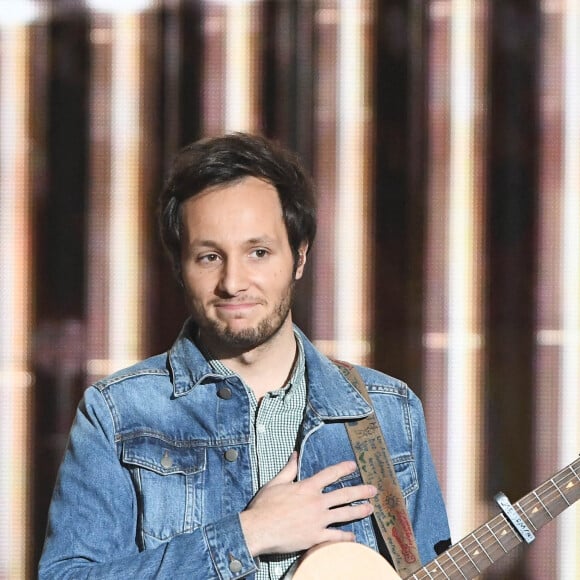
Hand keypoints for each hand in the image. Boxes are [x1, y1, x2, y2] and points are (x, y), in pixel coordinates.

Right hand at [239, 452, 376, 555]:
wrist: (259, 529)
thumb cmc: (265, 505)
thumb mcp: (276, 483)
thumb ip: (289, 469)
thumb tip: (295, 454)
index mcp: (307, 487)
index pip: (329, 474)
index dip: (343, 469)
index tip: (354, 466)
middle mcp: (316, 502)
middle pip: (343, 494)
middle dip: (360, 491)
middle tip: (373, 490)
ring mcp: (318, 520)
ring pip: (344, 514)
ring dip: (359, 511)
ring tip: (370, 509)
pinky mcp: (315, 537)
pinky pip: (335, 537)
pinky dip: (345, 537)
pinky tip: (354, 537)